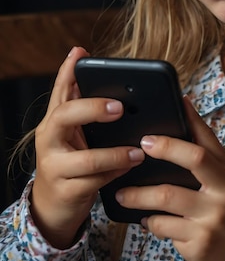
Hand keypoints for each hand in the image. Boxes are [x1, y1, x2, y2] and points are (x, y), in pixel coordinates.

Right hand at [31, 47, 144, 248]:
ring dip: (116, 153)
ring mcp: (55, 167)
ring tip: (138, 150)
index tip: (82, 53)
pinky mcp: (66, 191)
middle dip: (93, 108)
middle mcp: (49, 140)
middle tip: (120, 107)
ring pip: (86, 159)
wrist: (51, 208)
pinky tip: (131, 167)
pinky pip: (95, 182)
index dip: (68, 70)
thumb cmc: (70, 163)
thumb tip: (114, 85)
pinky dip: (116, 173)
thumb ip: (86, 111)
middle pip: (65, 116)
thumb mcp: (73, 135)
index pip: (59, 90)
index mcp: (53, 122)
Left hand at [116, 97, 224, 260]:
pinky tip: (146, 219)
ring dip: (138, 197)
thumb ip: (209, 151)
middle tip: (137, 151)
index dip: (178, 136)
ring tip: (123, 195)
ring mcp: (210, 222)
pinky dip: (150, 223)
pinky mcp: (198, 246)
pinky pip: (164, 229)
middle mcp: (222, 196)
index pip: (203, 149)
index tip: (152, 133)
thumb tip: (186, 107)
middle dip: (161, 152)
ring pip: (166, 200)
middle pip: (187, 167)